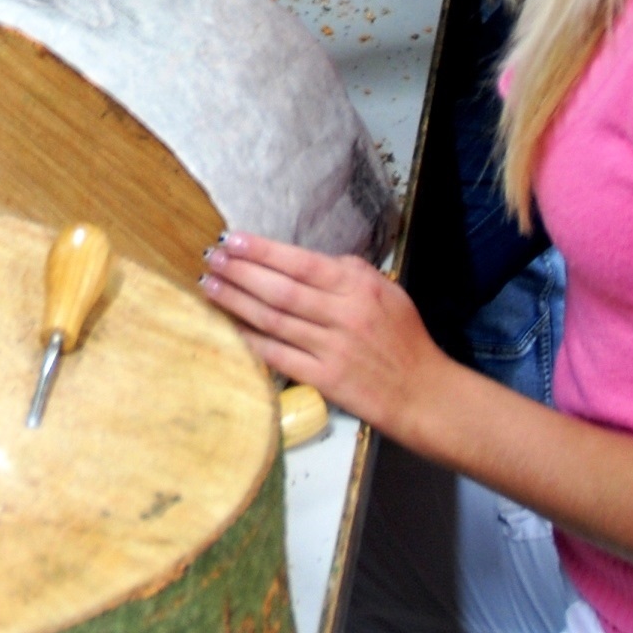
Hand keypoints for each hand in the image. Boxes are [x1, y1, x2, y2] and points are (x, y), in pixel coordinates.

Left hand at [198, 232, 444, 442]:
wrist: (424, 393)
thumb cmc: (405, 340)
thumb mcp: (388, 292)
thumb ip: (349, 272)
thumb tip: (307, 261)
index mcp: (358, 287)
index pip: (301, 263)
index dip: (263, 250)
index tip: (232, 239)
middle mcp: (343, 314)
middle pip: (280, 289)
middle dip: (240, 271)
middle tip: (210, 257)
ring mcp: (332, 348)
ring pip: (273, 320)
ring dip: (236, 302)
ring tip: (208, 285)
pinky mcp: (325, 379)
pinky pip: (278, 356)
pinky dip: (251, 341)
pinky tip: (229, 327)